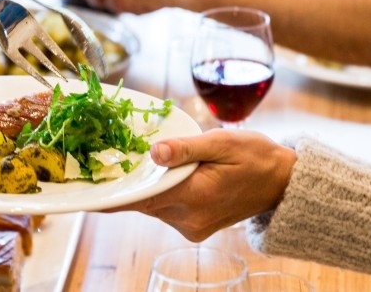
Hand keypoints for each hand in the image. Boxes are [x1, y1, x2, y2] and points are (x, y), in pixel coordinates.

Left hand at [105, 129, 296, 241]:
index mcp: (195, 196)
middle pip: (141, 201)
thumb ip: (186, 149)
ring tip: (128, 161)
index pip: (141, 196)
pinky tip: (154, 175)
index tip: (88, 187)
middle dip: (124, 182)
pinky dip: (156, 193)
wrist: (283, 184)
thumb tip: (153, 152)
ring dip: (142, 187)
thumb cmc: (255, 156)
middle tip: (102, 158)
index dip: (112, 191)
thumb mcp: (223, 142)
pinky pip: (163, 210)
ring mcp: (191, 227)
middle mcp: (189, 218)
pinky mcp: (194, 228)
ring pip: (151, 206)